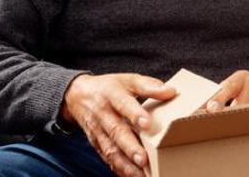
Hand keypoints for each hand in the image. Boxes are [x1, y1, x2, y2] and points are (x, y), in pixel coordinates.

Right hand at [61, 73, 176, 176]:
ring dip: (125, 164)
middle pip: (116, 131)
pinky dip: (119, 169)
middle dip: (129, 147)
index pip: (124, 104)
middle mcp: (103, 114)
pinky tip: (132, 176)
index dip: (135, 114)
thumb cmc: (110, 87)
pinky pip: (107, 158)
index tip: (147, 124)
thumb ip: (149, 86)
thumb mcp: (128, 80)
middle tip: (143, 159)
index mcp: (112, 95)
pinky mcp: (97, 144)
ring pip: (111, 149)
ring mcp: (98, 131)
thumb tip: (171, 92)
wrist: (78, 96)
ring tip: (140, 174)